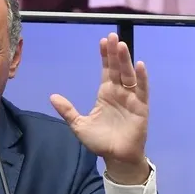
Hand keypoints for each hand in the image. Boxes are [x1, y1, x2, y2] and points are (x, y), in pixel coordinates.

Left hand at [49, 32, 149, 183]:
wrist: (116, 158)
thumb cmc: (100, 141)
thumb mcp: (79, 125)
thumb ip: (68, 111)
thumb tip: (52, 96)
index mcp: (106, 93)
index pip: (106, 70)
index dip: (105, 56)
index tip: (102, 41)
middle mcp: (119, 92)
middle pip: (118, 68)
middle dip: (115, 53)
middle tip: (113, 36)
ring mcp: (131, 98)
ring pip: (129, 75)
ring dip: (126, 60)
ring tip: (122, 45)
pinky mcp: (141, 107)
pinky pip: (142, 90)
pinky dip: (142, 78)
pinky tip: (140, 65)